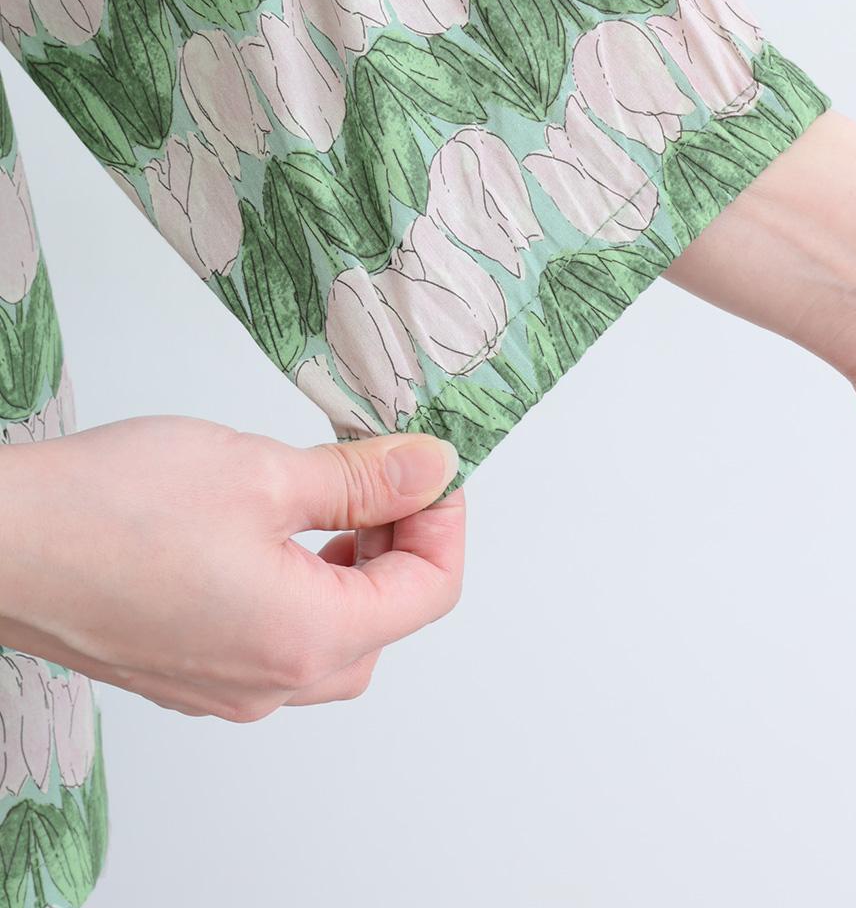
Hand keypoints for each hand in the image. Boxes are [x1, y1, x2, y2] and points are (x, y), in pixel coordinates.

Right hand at [0, 418, 462, 720]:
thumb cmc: (111, 509)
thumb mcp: (264, 472)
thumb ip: (363, 479)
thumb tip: (432, 469)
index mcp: (304, 638)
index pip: (428, 592)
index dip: (443, 520)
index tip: (429, 467)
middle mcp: (270, 684)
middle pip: (387, 624)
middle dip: (402, 547)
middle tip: (385, 478)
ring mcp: (224, 689)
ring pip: (334, 642)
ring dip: (353, 572)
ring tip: (333, 502)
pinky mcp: (188, 674)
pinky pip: (277, 647)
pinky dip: (301, 591)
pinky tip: (276, 536)